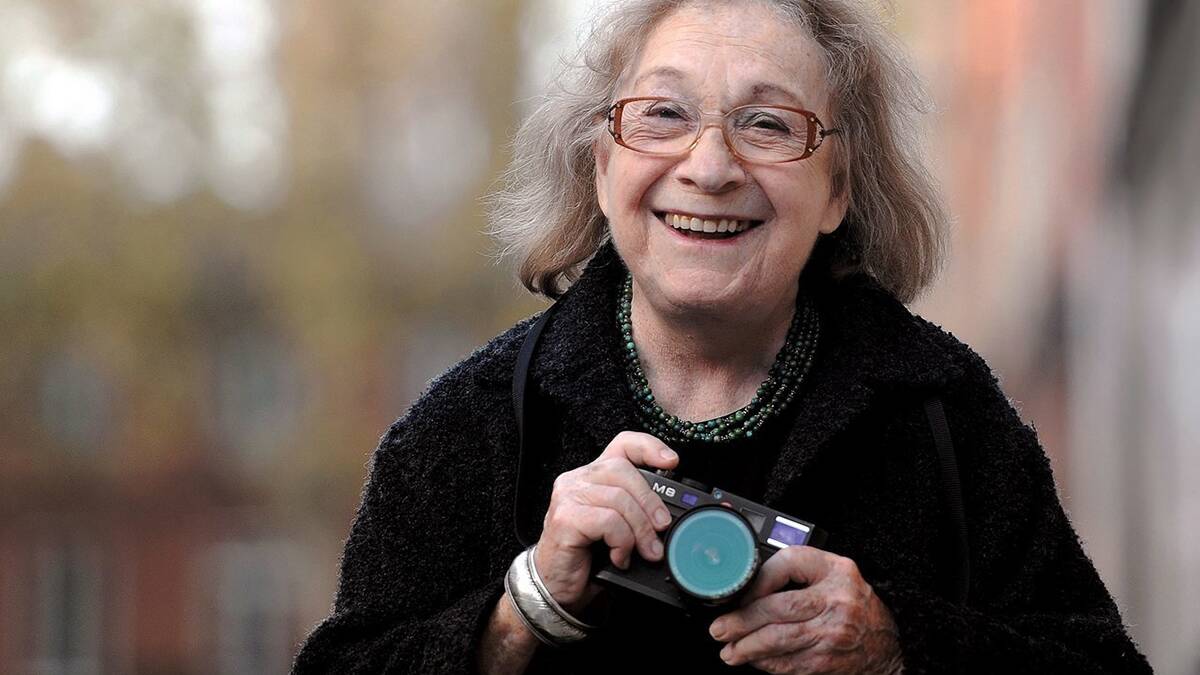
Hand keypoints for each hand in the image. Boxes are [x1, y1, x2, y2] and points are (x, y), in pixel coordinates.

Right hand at [533, 431, 678, 612]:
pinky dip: (622, 542)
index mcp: (594, 477)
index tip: (672, 462)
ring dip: (640, 530)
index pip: (622, 444)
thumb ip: (637, 513)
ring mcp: (568, 496)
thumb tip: (670, 518)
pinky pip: (608, 521)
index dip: (649, 447)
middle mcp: (577, 480)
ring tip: (646, 552)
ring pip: (620, 498)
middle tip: (663, 529)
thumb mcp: (618, 528)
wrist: (555, 586)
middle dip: (651, 502)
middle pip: (625, 471)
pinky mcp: (565, 518)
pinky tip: (620, 557)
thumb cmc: (587, 558)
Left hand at [708, 546, 903, 673]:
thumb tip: (749, 589)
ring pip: (779, 640)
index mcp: (836, 570)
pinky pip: (789, 663)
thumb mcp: (834, 575)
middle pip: (778, 608)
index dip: (759, 578)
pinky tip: (754, 660)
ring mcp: (833, 632)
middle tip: (720, 629)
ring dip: (747, 647)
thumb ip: (799, 574)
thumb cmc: (854, 605)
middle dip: (742, 621)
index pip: (789, 563)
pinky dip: (766, 663)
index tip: (741, 593)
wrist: (887, 644)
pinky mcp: (828, 661)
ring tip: (729, 650)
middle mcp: (837, 599)